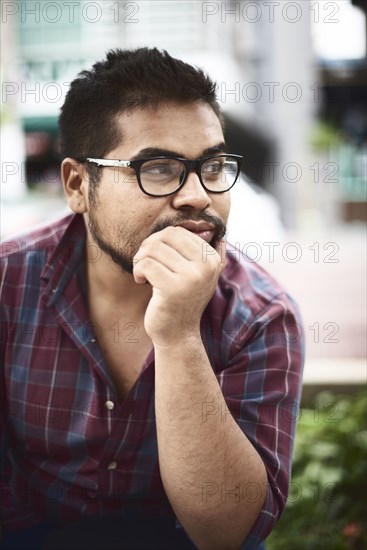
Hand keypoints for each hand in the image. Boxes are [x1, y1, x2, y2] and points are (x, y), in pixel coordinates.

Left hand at [133, 226, 225, 345]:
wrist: (178, 334)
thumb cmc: (181, 300)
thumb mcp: (197, 275)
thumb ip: (197, 251)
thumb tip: (197, 223)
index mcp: (212, 259)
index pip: (178, 231)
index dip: (160, 240)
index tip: (155, 257)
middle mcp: (206, 266)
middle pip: (166, 236)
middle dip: (148, 246)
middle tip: (144, 262)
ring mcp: (192, 278)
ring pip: (153, 249)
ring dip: (140, 259)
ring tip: (142, 273)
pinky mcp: (173, 288)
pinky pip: (146, 264)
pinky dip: (138, 270)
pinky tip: (141, 280)